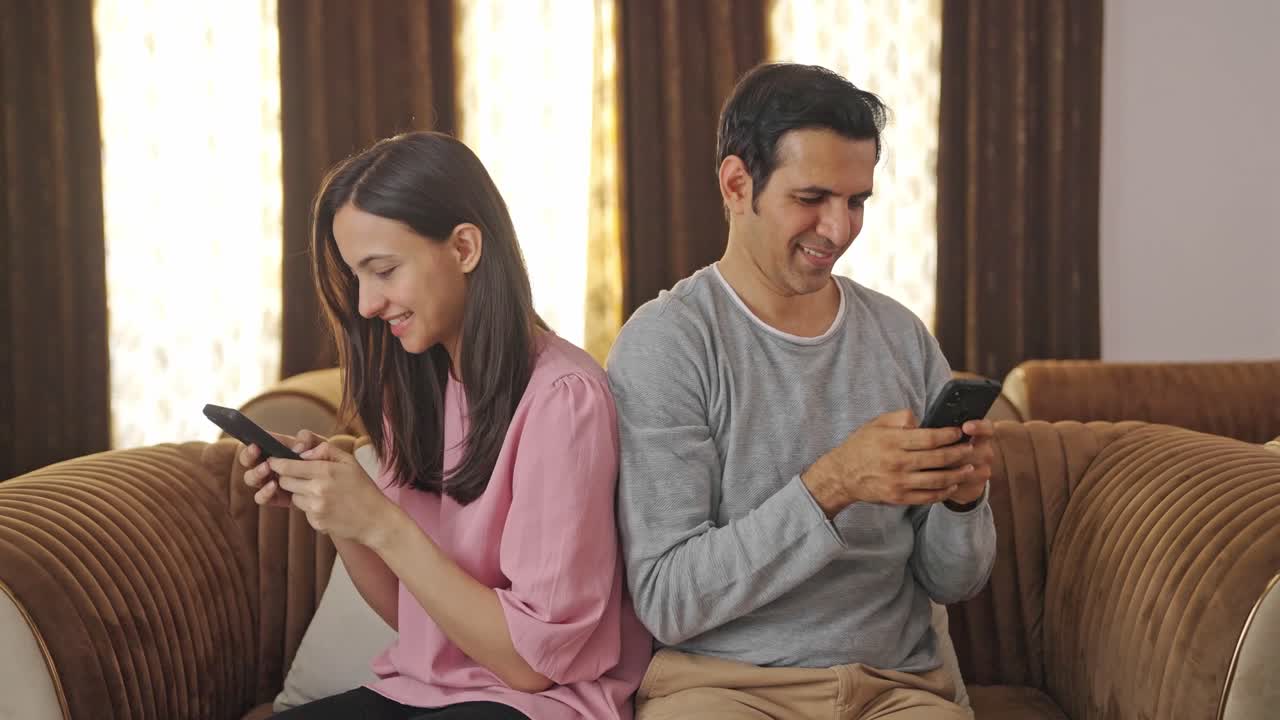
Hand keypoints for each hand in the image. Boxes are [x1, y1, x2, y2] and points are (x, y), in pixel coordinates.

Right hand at [238, 429, 326, 507]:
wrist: (336, 484)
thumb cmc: (326, 460)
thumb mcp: (321, 445)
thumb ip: (309, 440)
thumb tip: (297, 449)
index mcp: (277, 448)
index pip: (257, 443)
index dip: (252, 443)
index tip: (256, 444)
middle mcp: (269, 464)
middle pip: (247, 460)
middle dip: (249, 457)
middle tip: (259, 454)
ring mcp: (270, 481)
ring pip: (251, 479)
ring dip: (256, 473)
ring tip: (266, 469)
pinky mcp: (276, 497)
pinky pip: (262, 498)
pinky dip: (264, 492)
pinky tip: (273, 486)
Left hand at [266, 441, 399, 546]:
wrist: (376, 520)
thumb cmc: (363, 488)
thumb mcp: (350, 462)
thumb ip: (326, 450)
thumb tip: (302, 453)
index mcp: (326, 471)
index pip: (287, 466)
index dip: (277, 463)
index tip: (274, 461)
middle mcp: (318, 490)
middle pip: (285, 482)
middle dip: (289, 478)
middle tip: (302, 476)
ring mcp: (316, 508)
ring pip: (293, 497)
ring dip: (301, 493)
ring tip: (321, 493)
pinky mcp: (316, 522)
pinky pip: (304, 512)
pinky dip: (311, 508)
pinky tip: (328, 506)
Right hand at [802, 409, 986, 516]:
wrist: (842, 475)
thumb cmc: (861, 446)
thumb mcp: (876, 424)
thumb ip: (900, 417)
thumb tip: (922, 418)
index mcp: (892, 442)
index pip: (928, 438)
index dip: (948, 435)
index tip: (959, 431)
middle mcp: (897, 463)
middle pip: (937, 459)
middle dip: (959, 453)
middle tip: (971, 448)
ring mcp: (898, 482)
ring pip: (937, 480)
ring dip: (957, 474)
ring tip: (969, 467)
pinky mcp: (898, 497)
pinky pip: (928, 496)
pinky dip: (944, 491)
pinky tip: (952, 484)